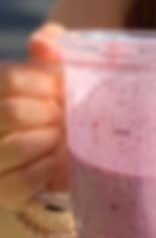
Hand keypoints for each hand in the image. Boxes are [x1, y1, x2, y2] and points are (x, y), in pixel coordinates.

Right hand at [0, 23, 65, 210]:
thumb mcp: (56, 74)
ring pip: (16, 146)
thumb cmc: (58, 105)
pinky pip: (23, 181)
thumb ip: (50, 50)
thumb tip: (43, 44)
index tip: (62, 91)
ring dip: (50, 141)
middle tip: (65, 118)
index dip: (44, 84)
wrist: (68, 152)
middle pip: (12, 113)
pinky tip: (60, 159)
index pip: (10, 80)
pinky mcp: (4, 193)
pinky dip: (49, 169)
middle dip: (49, 115)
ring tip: (63, 137)